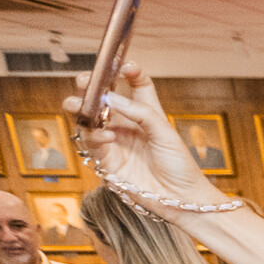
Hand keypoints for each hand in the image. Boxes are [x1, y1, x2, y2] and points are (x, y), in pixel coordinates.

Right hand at [61, 60, 223, 216]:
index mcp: (145, 113)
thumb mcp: (166, 133)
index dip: (129, 73)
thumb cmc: (180, 166)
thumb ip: (140, 112)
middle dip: (89, 87)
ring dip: (81, 109)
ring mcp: (115, 142)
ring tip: (82, 106)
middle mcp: (126, 124)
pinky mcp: (107, 161)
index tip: (124, 65)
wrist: (182, 198)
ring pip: (88, 119)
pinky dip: (95, 136)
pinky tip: (106, 135)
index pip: (136, 85)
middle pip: (101, 99)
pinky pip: (92, 143)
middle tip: (85, 81)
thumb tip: (111, 97)